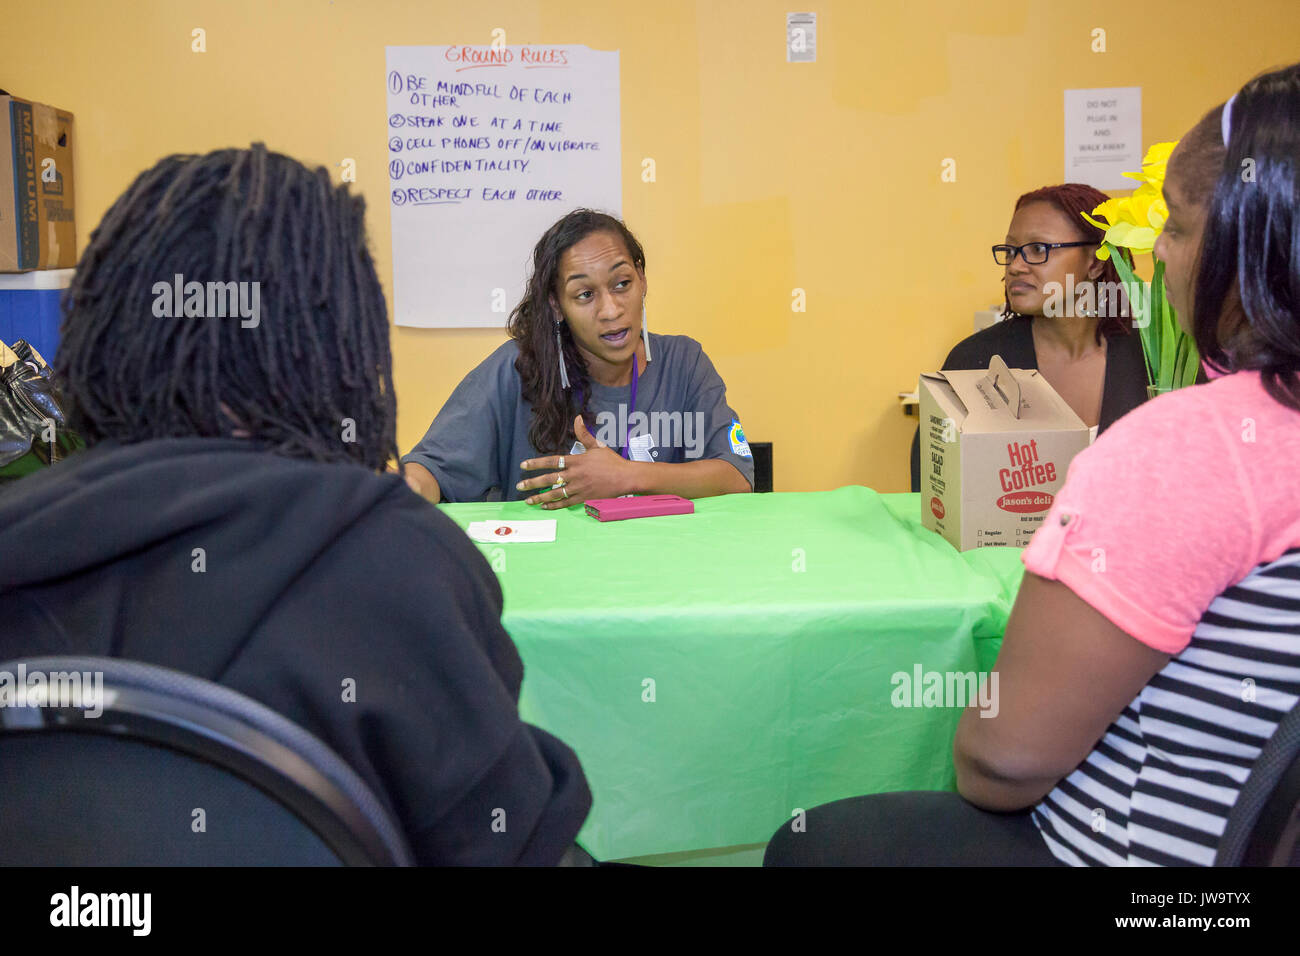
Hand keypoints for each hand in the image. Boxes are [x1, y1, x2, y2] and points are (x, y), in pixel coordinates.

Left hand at [517, 416, 632, 508]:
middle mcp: (575, 475)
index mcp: (576, 461)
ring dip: (540, 497)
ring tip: (528, 500)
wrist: (626, 478)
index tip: (523, 466)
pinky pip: (566, 503)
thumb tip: (577, 418)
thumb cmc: (612, 461)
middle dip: (532, 483)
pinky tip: (545, 506)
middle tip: (520, 486)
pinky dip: (555, 505)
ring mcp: (579, 488)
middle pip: (550, 480)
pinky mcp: (584, 498)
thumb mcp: (597, 445)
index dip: (536, 464)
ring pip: (556, 494)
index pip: (552, 461)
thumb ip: (584, 434)